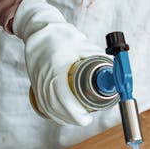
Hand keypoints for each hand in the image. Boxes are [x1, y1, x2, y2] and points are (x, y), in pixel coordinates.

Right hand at [12, 0, 102, 125]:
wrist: (38, 30)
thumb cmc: (60, 36)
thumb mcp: (82, 44)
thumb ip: (98, 56)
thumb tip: (114, 69)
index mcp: (56, 68)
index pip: (63, 98)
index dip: (75, 112)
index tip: (87, 117)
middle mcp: (44, 78)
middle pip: (56, 108)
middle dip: (72, 118)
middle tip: (86, 118)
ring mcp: (38, 83)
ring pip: (49, 109)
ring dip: (64, 118)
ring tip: (78, 118)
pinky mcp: (35, 85)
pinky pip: (43, 105)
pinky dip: (54, 113)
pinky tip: (64, 116)